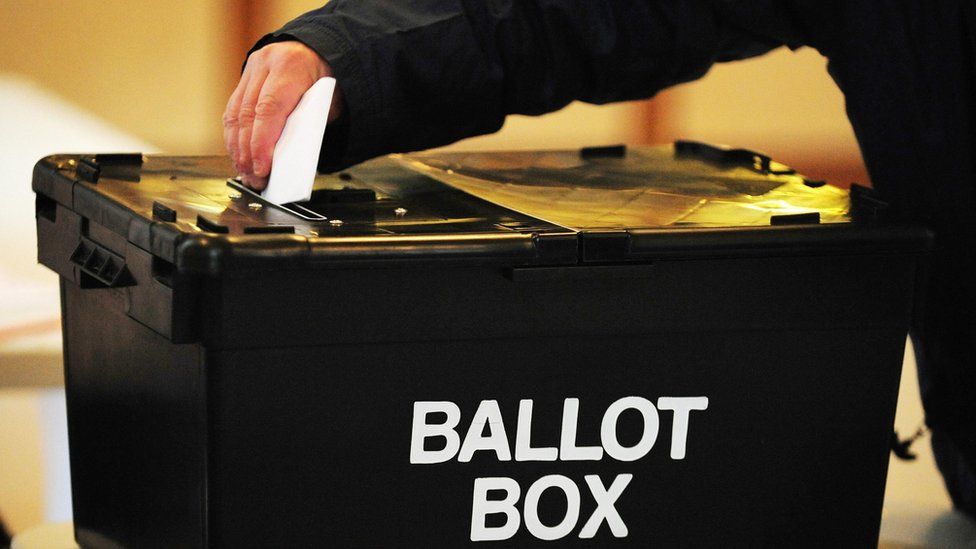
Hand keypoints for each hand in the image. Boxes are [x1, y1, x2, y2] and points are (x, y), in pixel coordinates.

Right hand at [223, 41, 341, 189]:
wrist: (319, 51)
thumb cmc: (326, 80)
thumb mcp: (327, 103)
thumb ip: (308, 126)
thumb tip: (287, 160)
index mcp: (291, 67)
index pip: (269, 110)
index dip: (262, 143)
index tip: (262, 168)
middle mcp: (266, 64)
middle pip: (248, 115)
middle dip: (248, 152)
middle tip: (254, 178)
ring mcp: (251, 69)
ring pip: (235, 114)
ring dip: (237, 148)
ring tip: (245, 172)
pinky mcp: (244, 78)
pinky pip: (233, 110)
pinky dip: (234, 136)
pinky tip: (238, 154)